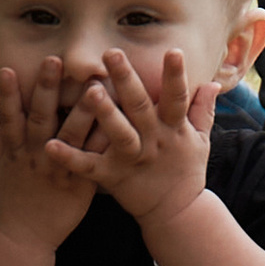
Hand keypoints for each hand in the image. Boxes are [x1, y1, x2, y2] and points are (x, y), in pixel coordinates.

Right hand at [0, 58, 101, 255]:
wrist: (24, 240)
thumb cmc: (11, 201)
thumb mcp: (1, 171)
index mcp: (15, 151)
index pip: (9, 117)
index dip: (8, 94)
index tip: (9, 68)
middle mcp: (35, 158)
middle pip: (41, 119)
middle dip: (47, 90)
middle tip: (55, 60)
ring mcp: (57, 171)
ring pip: (71, 137)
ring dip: (83, 111)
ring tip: (95, 86)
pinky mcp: (78, 186)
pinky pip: (94, 160)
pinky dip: (104, 142)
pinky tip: (119, 123)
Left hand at [44, 47, 217, 236]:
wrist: (176, 214)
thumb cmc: (185, 171)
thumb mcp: (200, 140)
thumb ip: (202, 109)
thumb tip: (213, 82)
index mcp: (174, 128)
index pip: (177, 98)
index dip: (176, 76)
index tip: (173, 51)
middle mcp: (153, 141)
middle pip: (140, 108)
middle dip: (127, 80)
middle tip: (112, 53)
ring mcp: (132, 159)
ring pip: (119, 134)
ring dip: (105, 113)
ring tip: (90, 91)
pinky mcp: (112, 176)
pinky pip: (88, 166)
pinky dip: (69, 157)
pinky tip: (50, 145)